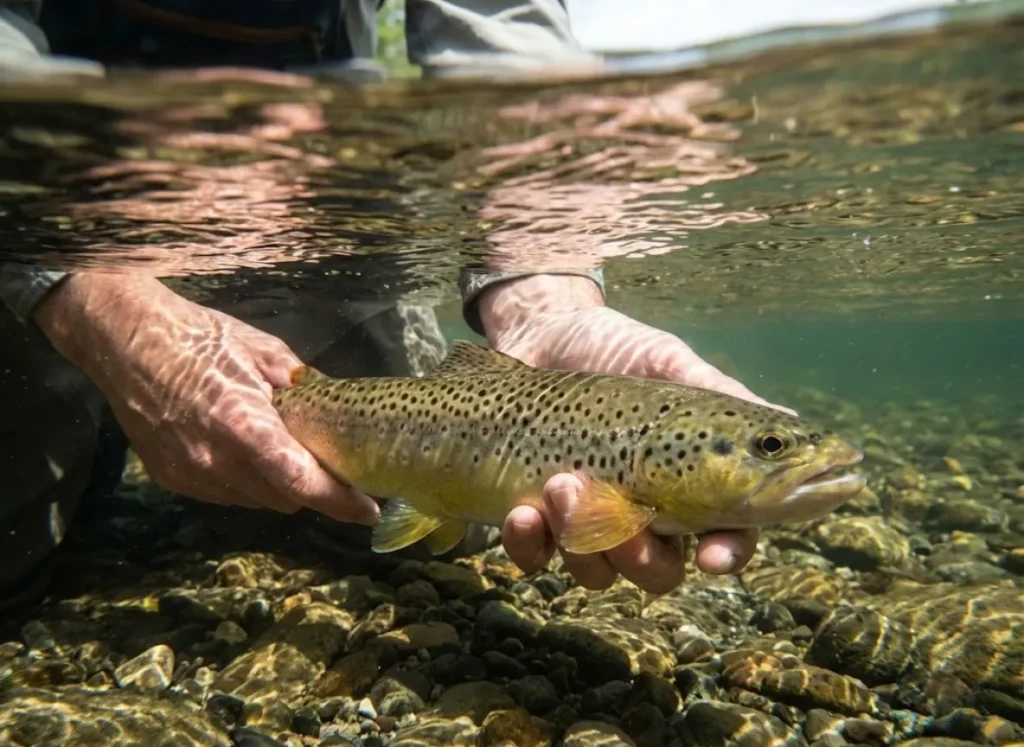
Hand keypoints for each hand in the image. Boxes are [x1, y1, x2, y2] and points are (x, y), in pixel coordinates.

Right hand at [33, 272, 378, 523]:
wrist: (123, 338)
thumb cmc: (199, 335)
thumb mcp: (263, 350)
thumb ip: (303, 388)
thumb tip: (338, 411)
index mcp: (243, 425)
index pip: (301, 482)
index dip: (340, 502)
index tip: (369, 511)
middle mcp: (215, 461)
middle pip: (284, 499)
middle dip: (312, 490)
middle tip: (330, 468)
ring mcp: (190, 474)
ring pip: (256, 501)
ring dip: (277, 487)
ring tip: (282, 453)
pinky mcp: (171, 479)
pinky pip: (225, 496)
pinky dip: (245, 484)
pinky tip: (243, 453)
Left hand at [482, 275, 788, 591]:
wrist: (538, 332)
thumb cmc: (613, 346)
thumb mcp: (666, 361)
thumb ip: (718, 392)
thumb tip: (787, 420)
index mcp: (691, 482)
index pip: (728, 534)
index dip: (728, 553)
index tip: (712, 557)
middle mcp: (644, 514)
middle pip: (658, 571)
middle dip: (638, 554)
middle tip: (617, 508)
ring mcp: (587, 522)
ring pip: (598, 572)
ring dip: (580, 537)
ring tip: (560, 483)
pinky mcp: (537, 520)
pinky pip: (537, 556)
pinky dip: (529, 541)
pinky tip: (522, 510)